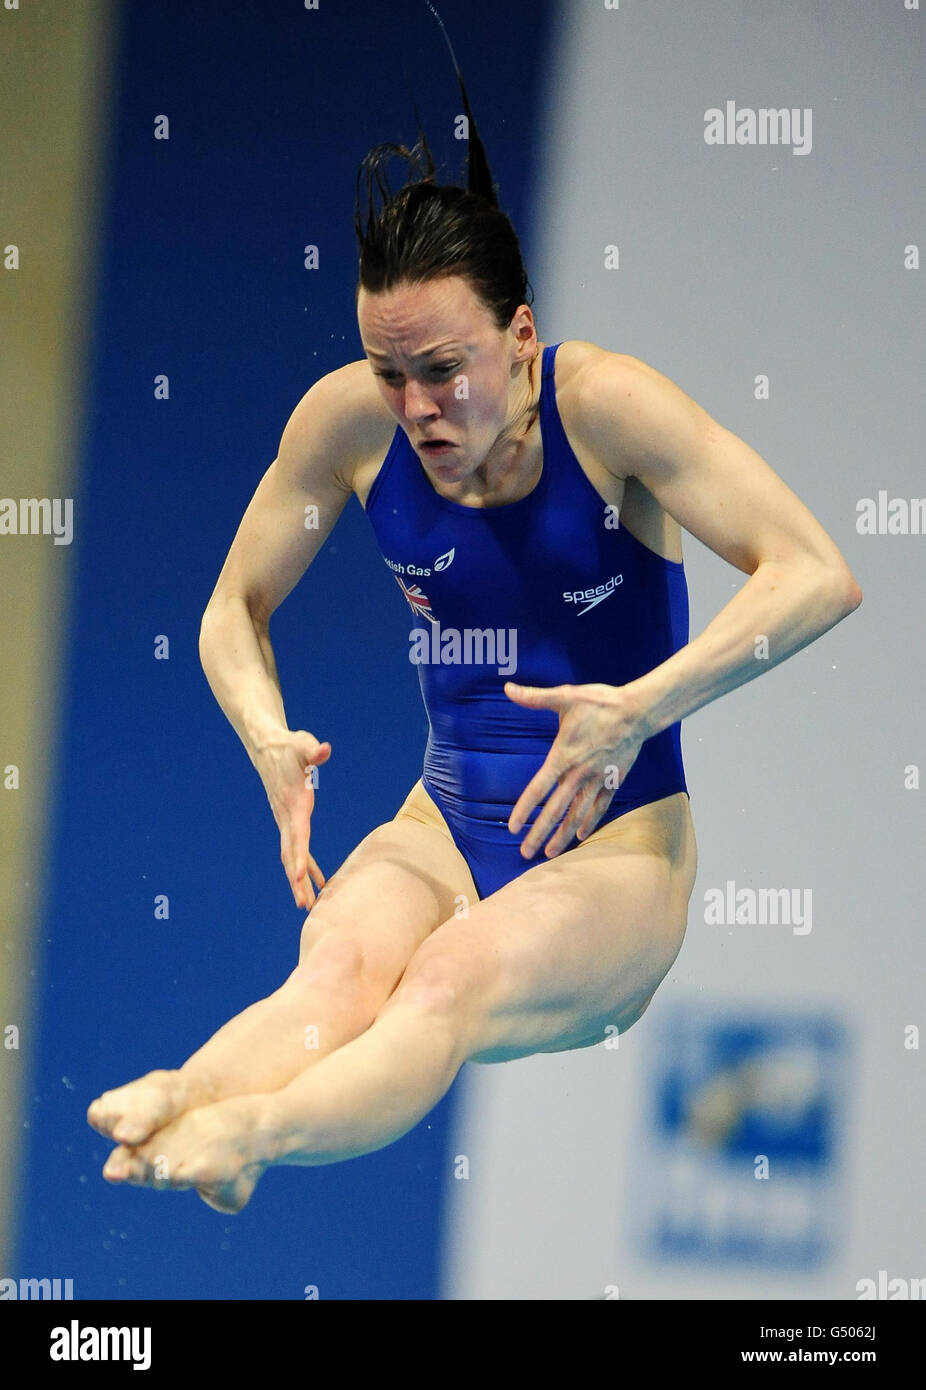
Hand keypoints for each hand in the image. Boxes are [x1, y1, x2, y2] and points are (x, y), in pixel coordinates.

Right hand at [252, 729, 330, 908]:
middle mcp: (287, 817)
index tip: (300, 879)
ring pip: (291, 856)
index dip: (300, 857)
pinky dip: (307, 866)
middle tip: (305, 905)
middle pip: (291, 854)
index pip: (297, 836)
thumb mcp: (302, 744)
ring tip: (308, 904)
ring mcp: (285, 820)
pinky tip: (317, 880)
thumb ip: (313, 750)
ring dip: (299, 880)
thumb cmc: (289, 746)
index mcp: (293, 805)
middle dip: (297, 881)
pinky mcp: (289, 819)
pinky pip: (297, 848)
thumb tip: (324, 749)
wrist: (267, 747)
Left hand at [503, 681, 646, 858]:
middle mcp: (579, 774)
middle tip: (525, 854)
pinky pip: (600, 807)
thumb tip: (508, 688)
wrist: (637, 711)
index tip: (512, 828)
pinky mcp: (613, 780)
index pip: (538, 790)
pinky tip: (581, 836)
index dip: (524, 810)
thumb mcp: (565, 696)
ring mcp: (597, 780)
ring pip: (577, 814)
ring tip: (550, 854)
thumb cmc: (600, 703)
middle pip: (555, 811)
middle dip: (540, 834)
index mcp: (563, 757)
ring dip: (563, 835)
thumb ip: (534, 697)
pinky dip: (589, 822)